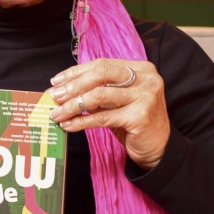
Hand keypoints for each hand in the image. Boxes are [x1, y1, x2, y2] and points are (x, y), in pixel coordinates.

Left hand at [48, 58, 169, 169]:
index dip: (76, 72)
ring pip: (99, 96)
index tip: (56, 81)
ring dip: (73, 105)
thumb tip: (62, 90)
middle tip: (54, 96)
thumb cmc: (134, 122)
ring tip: (57, 113)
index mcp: (140, 69)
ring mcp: (145, 97)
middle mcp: (146, 79)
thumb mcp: (117, 101)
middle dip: (73, 85)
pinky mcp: (140, 117)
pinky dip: (82, 121)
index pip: (102, 64)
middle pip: (101, 74)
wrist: (159, 149)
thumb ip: (98, 91)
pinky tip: (69, 125)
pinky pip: (102, 117)